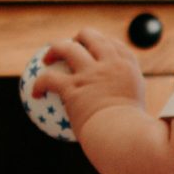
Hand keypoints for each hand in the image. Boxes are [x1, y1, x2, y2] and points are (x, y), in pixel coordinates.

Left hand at [30, 30, 146, 137]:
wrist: (124, 136)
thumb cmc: (133, 136)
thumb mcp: (139, 118)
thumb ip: (127, 109)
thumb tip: (121, 121)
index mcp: (128, 69)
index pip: (115, 46)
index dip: (103, 43)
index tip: (95, 49)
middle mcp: (110, 64)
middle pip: (92, 37)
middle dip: (80, 37)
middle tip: (72, 47)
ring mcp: (90, 73)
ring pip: (67, 48)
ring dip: (54, 49)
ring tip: (46, 59)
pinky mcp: (73, 86)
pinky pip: (49, 78)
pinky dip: (39, 84)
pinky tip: (35, 94)